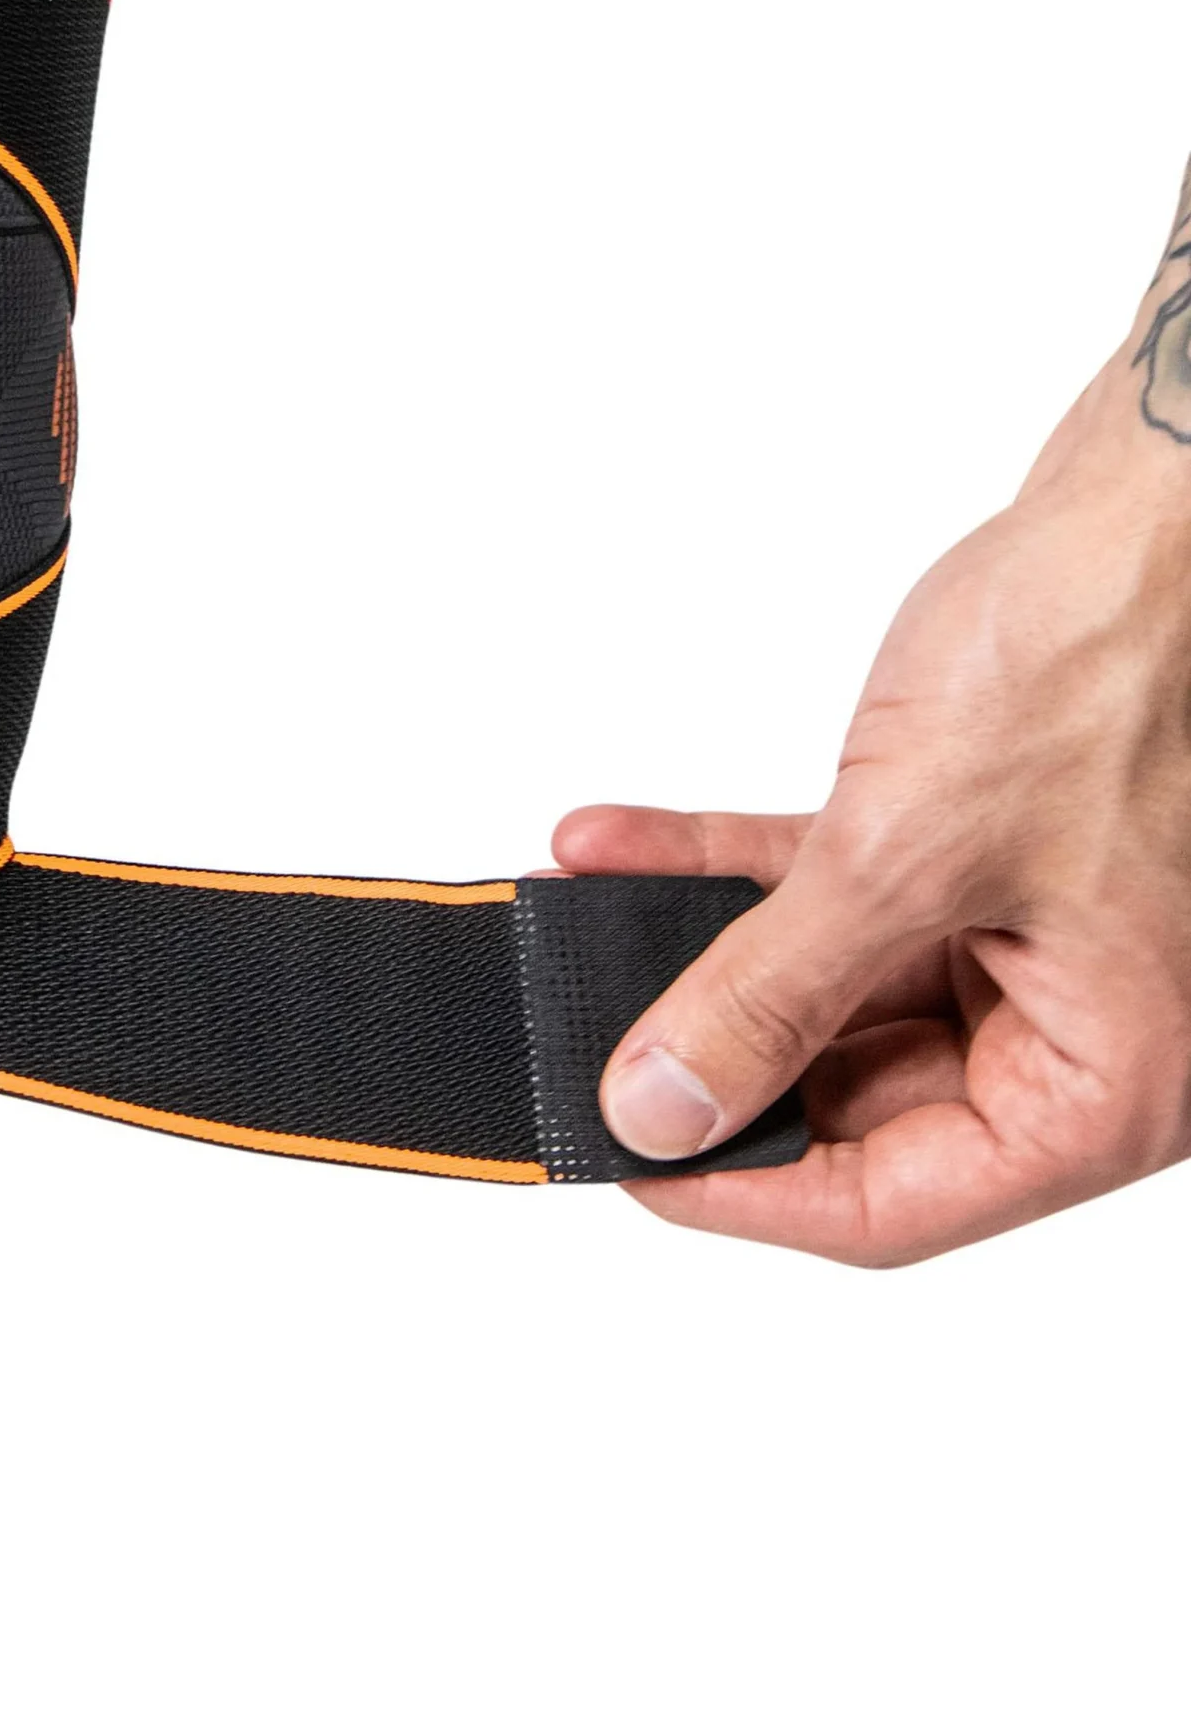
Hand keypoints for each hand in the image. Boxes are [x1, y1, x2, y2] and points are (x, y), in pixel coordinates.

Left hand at [558, 363, 1190, 1264]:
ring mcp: (1025, 943)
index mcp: (1107, 1081)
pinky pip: (832, 896)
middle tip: (582, 1042)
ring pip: (827, 990)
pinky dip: (730, 870)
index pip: (897, 1202)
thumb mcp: (905, 857)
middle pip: (853, 1102)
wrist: (1159, 508)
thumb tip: (662, 1106)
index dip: (744, 1187)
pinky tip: (619, 847)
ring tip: (577, 925)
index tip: (625, 1158)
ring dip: (699, 951)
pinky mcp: (974, 855)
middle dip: (708, 1056)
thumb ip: (771, 993)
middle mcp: (1075, 1027)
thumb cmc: (1111, 664)